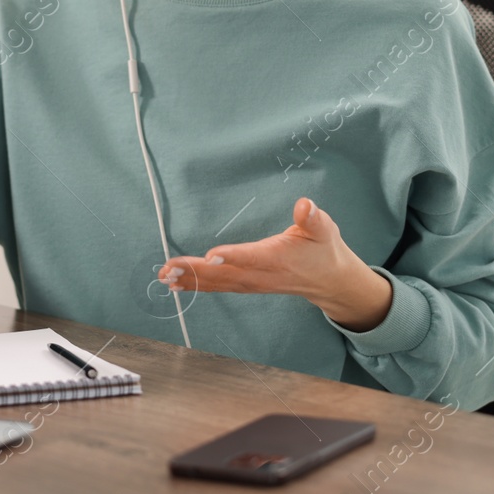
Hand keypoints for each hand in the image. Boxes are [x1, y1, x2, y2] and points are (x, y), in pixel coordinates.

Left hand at [156, 198, 392, 331]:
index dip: (234, 256)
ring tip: (164, 276)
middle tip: (169, 267)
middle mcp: (262, 275)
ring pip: (218, 283)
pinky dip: (196, 286)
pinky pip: (218, 288)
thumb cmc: (323, 249)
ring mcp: (252, 283)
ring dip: (190, 279)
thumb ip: (313, 218)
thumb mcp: (324, 229)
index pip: (254, 257)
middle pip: (226, 274)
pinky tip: (175, 284)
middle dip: (196, 271)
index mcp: (279, 258)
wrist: (329, 280)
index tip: (212, 255)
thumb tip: (305, 205)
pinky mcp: (246, 285)